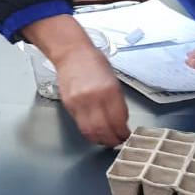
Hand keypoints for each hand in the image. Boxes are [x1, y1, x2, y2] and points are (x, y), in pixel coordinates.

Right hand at [22, 14, 130, 145]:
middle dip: (113, 140)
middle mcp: (94, 98)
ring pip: (90, 132)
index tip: (126, 135)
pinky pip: (80, 125)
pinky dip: (89, 132)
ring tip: (107, 140)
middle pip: (104, 130)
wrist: (72, 53)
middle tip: (118, 141)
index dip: (123, 133)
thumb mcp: (113, 80)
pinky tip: (95, 132)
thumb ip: (117, 102)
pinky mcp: (69, 105)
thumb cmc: (93, 62)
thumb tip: (121, 122)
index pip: (118, 121)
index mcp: (110, 90)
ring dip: (100, 140)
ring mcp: (79, 103)